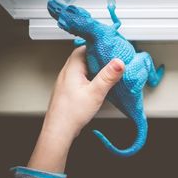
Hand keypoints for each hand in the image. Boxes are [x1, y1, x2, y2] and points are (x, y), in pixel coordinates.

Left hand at [28, 46, 124, 172]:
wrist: (58, 131)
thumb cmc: (71, 114)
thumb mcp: (95, 93)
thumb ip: (108, 77)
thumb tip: (119, 63)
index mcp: (72, 68)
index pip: (86, 47)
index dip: (100, 46)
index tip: (113, 49)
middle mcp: (68, 72)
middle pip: (86, 56)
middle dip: (101, 58)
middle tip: (115, 61)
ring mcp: (68, 81)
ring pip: (85, 68)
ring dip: (97, 69)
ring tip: (110, 73)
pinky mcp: (70, 90)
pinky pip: (83, 78)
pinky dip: (93, 78)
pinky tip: (100, 86)